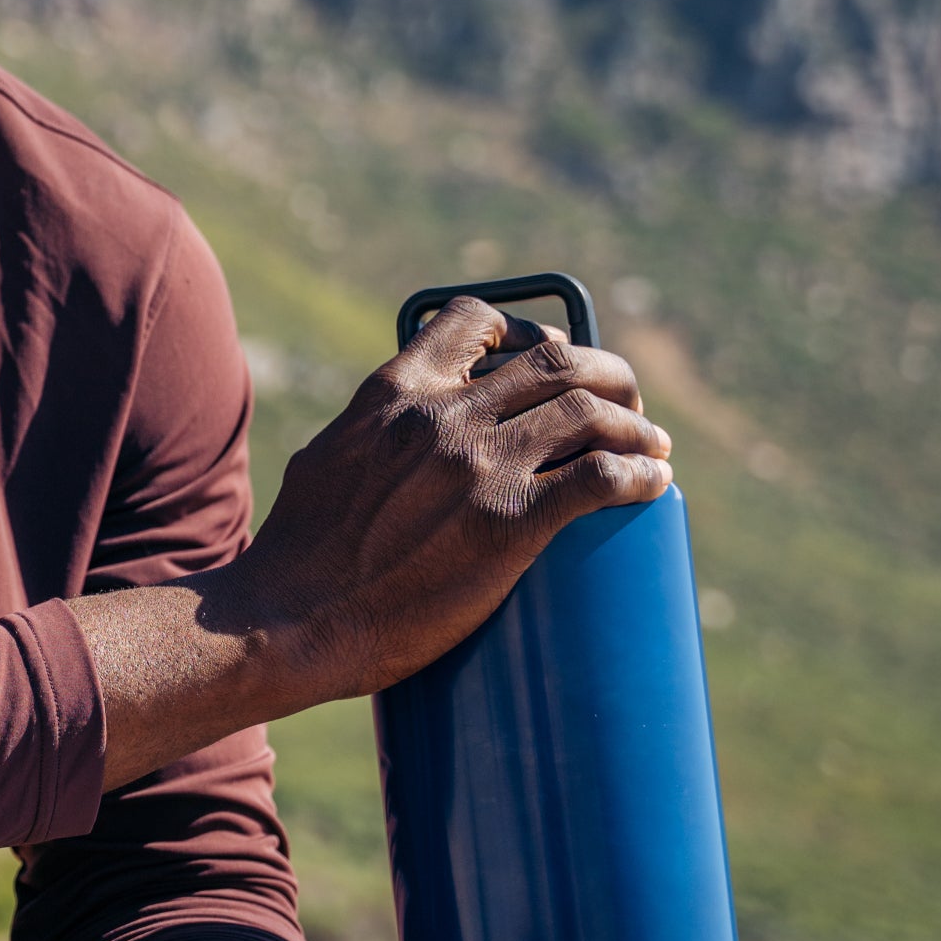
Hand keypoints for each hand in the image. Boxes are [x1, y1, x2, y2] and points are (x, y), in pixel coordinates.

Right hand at [233, 294, 671, 715]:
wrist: (287, 620)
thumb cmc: (297, 558)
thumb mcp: (325, 462)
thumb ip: (367, 437)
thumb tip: (389, 444)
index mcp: (395, 392)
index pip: (474, 321)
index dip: (525, 330)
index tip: (550, 352)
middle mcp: (443, 415)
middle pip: (555, 362)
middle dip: (606, 375)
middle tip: (627, 404)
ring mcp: (479, 466)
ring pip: (589, 412)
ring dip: (635, 425)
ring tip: (652, 446)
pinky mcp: (510, 523)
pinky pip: (599, 477)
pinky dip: (638, 474)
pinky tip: (653, 483)